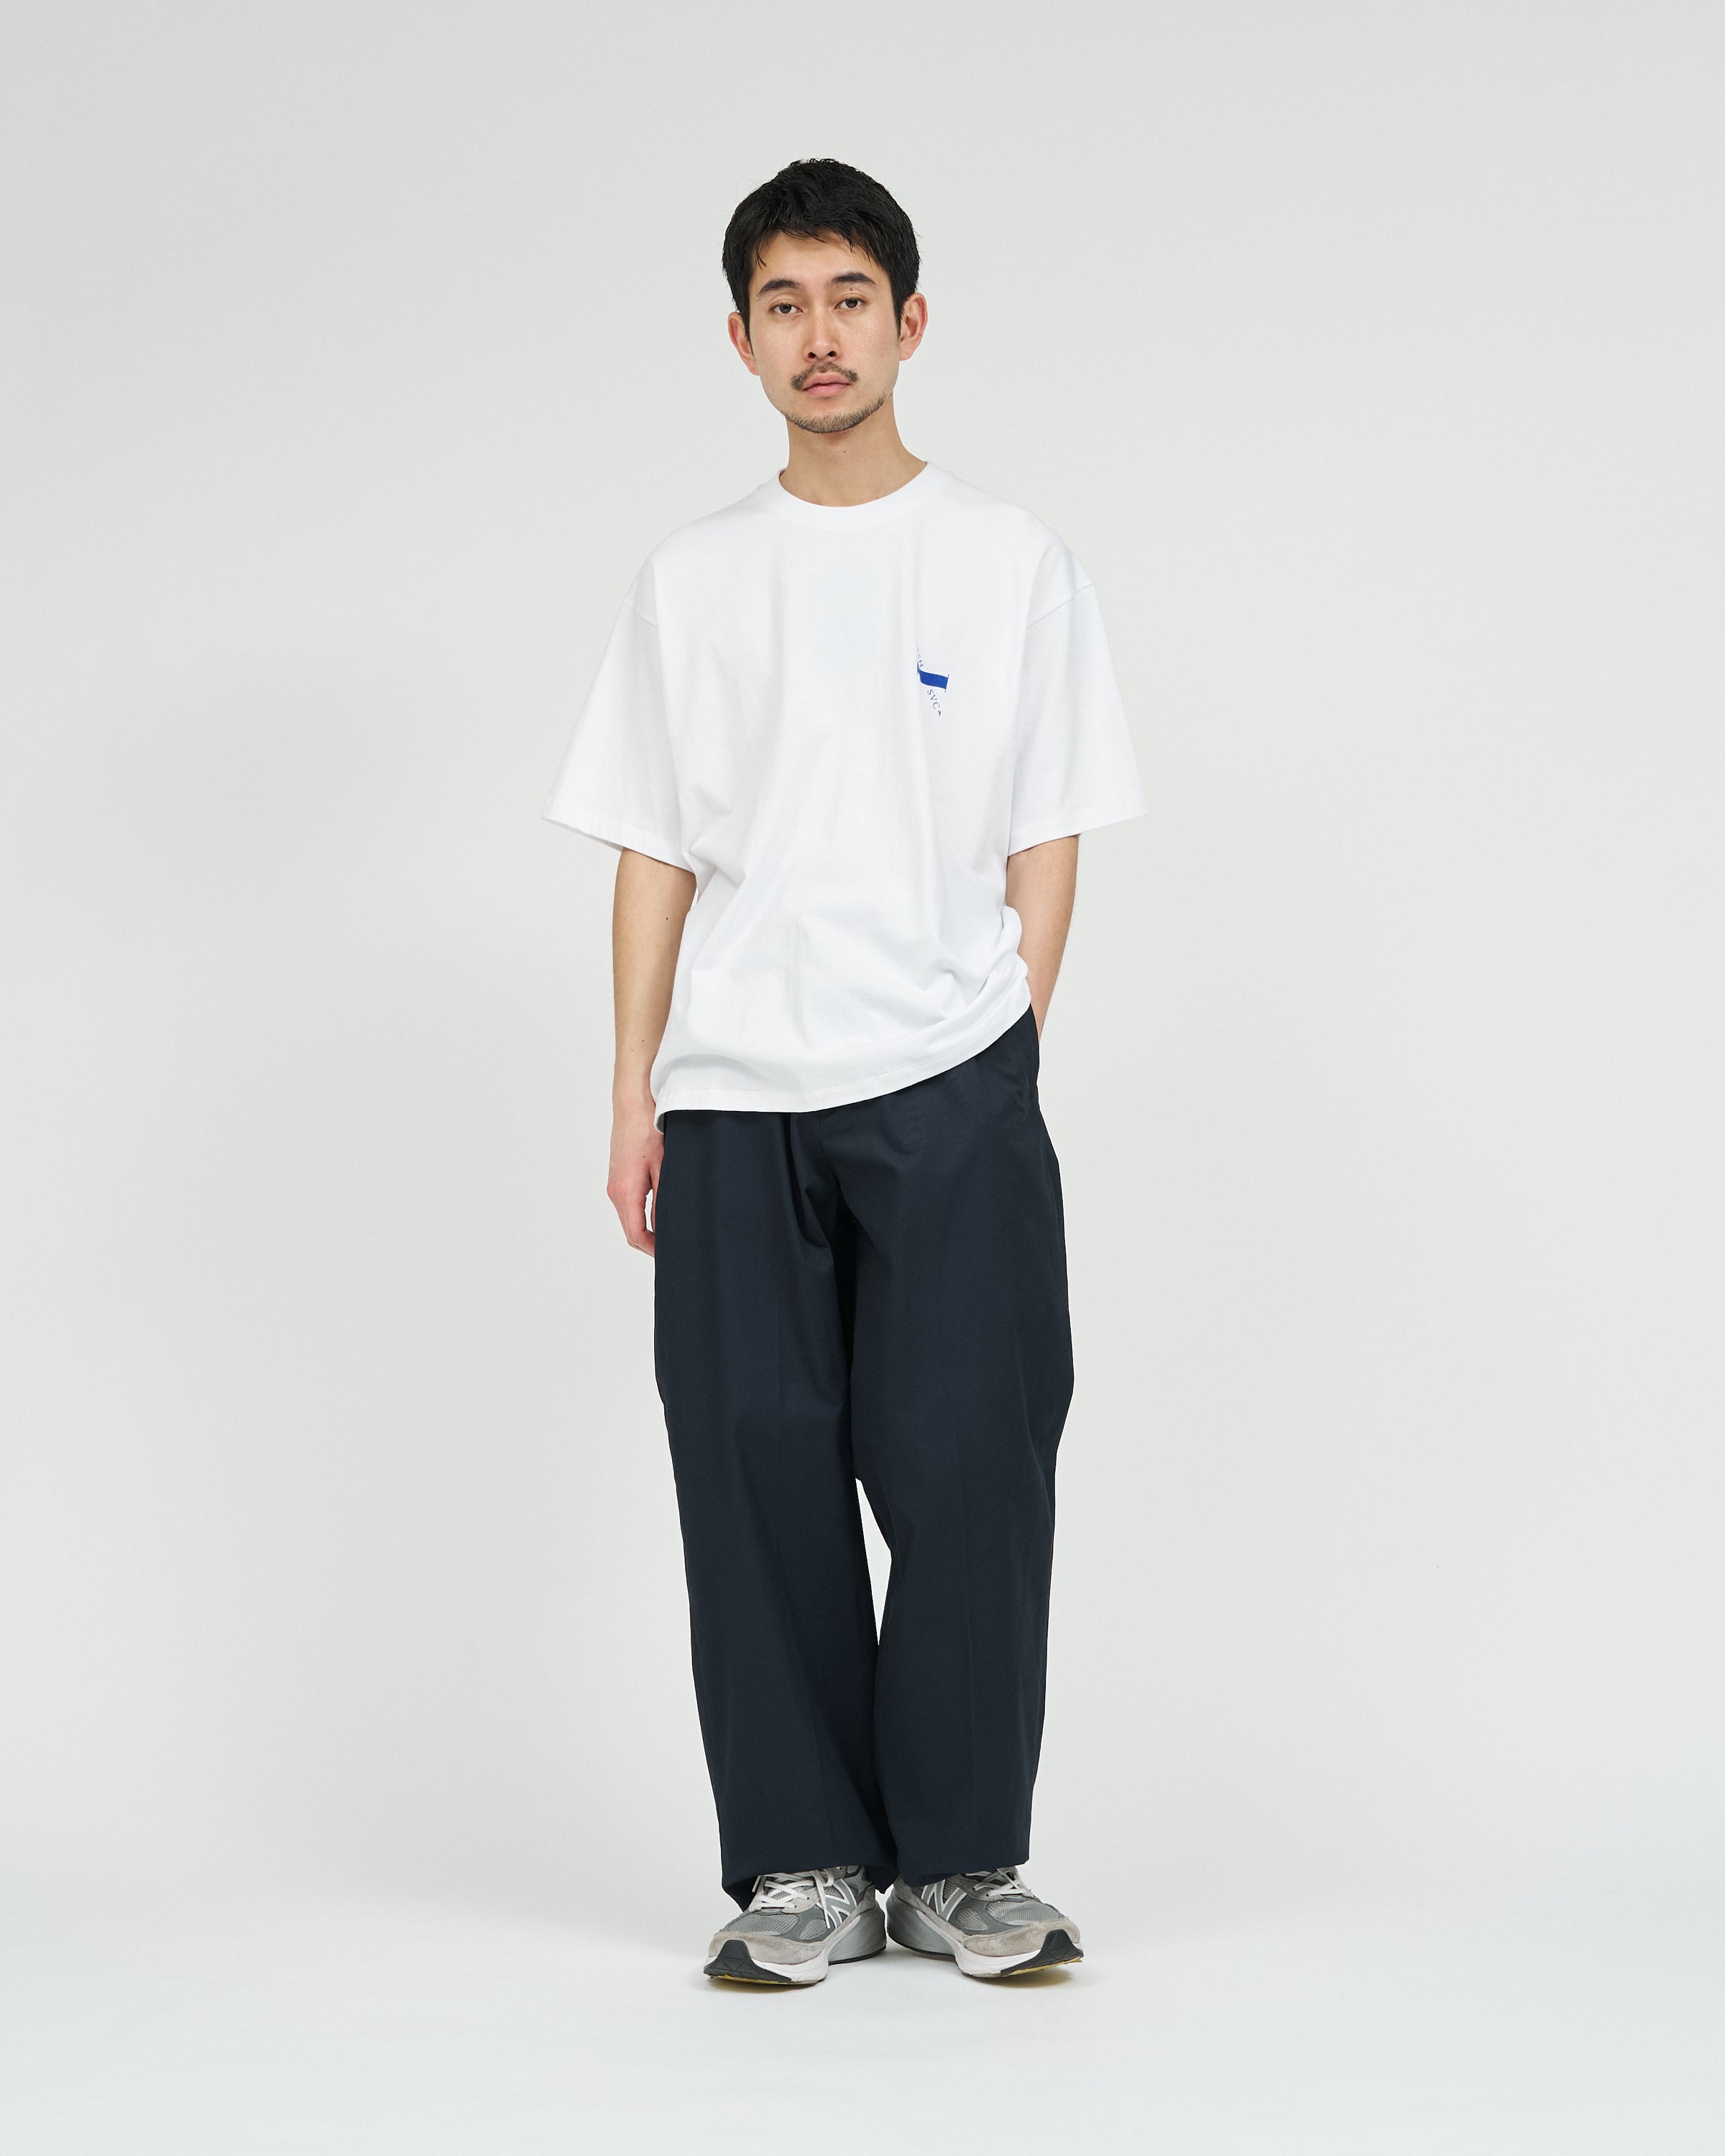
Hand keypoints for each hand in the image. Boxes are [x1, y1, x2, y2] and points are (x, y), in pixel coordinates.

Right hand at [607, 1100, 662, 1254]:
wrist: (632, 1107)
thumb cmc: (649, 1131)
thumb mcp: (664, 1168)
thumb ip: (664, 1201)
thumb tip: (666, 1227)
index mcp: (626, 1192)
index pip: (636, 1235)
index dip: (653, 1249)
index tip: (670, 1255)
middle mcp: (615, 1192)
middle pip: (630, 1231)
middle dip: (649, 1244)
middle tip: (673, 1249)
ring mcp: (614, 1185)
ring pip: (628, 1219)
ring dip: (645, 1230)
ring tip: (669, 1233)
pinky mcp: (617, 1178)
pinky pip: (627, 1206)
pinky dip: (640, 1217)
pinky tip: (658, 1214)